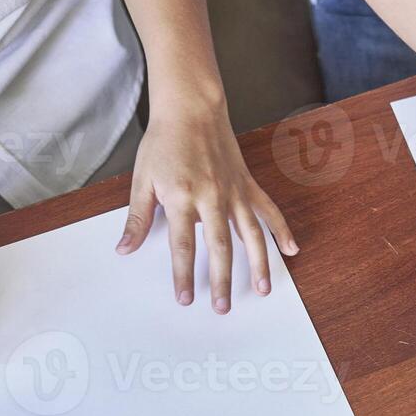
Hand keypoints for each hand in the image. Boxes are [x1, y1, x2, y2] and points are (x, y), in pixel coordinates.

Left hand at [116, 105, 298, 312]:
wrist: (191, 108)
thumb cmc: (164, 142)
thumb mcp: (142, 179)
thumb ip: (138, 218)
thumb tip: (125, 249)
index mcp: (182, 197)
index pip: (183, 246)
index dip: (184, 275)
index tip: (186, 298)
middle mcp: (212, 197)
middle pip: (220, 247)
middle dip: (222, 280)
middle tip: (222, 306)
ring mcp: (234, 192)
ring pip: (250, 235)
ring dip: (257, 264)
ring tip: (262, 289)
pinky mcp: (247, 185)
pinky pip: (268, 211)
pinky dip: (281, 230)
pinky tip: (290, 250)